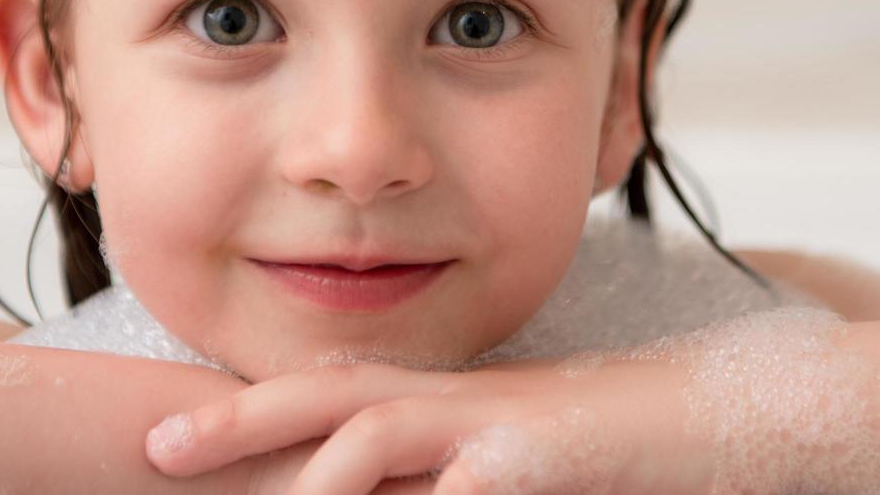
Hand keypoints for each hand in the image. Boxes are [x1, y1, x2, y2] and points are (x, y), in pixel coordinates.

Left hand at [144, 355, 717, 493]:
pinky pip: (473, 487)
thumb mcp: (512, 464)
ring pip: (380, 432)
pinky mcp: (546, 456)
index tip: (179, 436)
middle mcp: (460, 402)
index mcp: (446, 404)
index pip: (332, 397)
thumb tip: (417, 490)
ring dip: (308, 472)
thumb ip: (447, 480)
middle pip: (330, 395)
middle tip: (157, 447)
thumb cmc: (618, 452)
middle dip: (239, 419)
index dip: (251, 412)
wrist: (722, 414)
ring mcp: (501, 423)